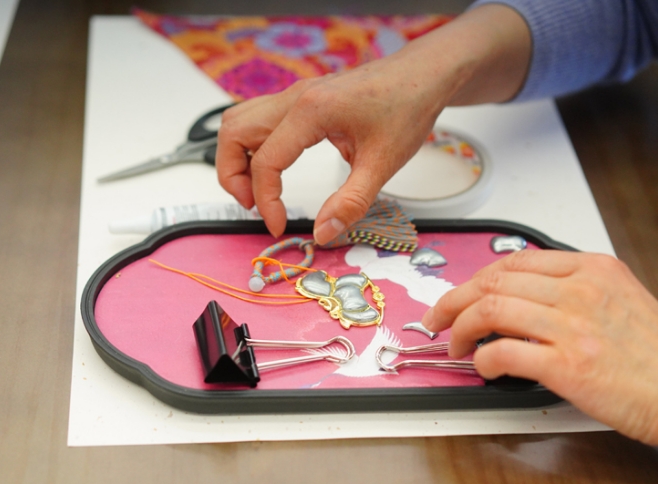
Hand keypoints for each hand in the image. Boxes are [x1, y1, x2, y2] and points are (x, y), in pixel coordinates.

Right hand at [216, 66, 445, 243]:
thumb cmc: (407, 107)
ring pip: (239, 121)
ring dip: (237, 158)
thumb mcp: (383, 163)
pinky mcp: (302, 99)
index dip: (266, 202)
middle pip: (233, 134)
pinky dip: (252, 146)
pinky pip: (258, 119)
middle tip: (255, 207)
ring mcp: (296, 95)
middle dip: (233, 177)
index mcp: (311, 111)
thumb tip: (322, 233)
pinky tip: (272, 169)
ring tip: (257, 191)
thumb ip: (351, 203)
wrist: (424, 75)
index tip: (278, 226)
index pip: (265, 161)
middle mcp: (295, 98)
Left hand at [421, 250, 657, 446]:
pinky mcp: (567, 365)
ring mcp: (572, 326)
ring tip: (454, 345)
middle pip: (492, 281)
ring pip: (489, 309)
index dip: (476, 278)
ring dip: (459, 329)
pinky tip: (482, 367)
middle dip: (453, 300)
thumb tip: (525, 299)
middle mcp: (579, 290)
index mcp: (592, 269)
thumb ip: (576, 290)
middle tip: (438, 318)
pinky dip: (481, 359)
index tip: (462, 294)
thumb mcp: (622, 299)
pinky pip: (502, 352)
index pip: (514, 261)